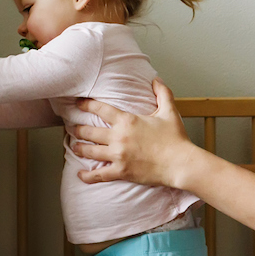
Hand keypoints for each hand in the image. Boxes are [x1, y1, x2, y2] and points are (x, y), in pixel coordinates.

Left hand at [72, 79, 195, 186]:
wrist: (181, 163)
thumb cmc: (176, 139)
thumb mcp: (169, 112)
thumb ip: (162, 93)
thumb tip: (156, 79)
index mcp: (127, 121)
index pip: (100, 109)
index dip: (86, 105)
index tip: (78, 104)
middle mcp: (118, 137)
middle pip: (89, 132)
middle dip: (78, 129)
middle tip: (73, 128)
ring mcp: (118, 155)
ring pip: (90, 152)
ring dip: (79, 148)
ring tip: (74, 146)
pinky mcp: (121, 171)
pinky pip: (99, 174)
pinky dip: (87, 176)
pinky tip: (80, 175)